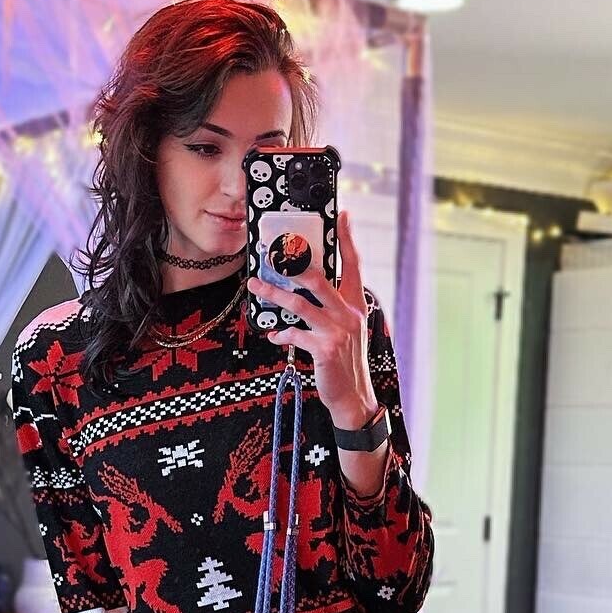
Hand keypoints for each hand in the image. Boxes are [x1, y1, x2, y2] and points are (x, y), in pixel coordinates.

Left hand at [247, 208, 377, 428]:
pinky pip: (294, 335)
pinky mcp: (323, 350)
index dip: (347, 241)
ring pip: (299, 304)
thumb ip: (331, 310)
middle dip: (293, 264)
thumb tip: (304, 293)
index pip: (353, 266)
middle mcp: (348, 314)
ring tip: (256, 286)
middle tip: (273, 253)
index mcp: (355, 306)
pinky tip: (274, 335)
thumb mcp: (345, 331)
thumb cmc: (344, 363)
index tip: (343, 216)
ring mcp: (337, 332)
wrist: (353, 397)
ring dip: (273, 294)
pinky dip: (281, 334)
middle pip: (318, 279)